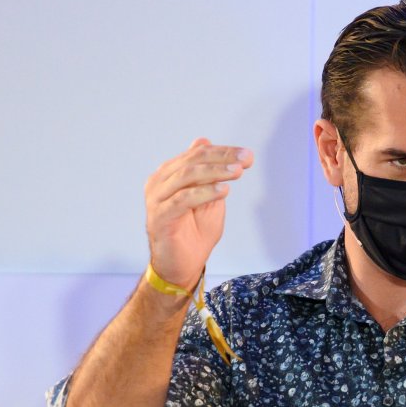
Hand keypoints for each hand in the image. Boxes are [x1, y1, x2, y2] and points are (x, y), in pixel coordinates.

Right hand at [144, 137, 252, 290]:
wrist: (182, 265)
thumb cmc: (195, 232)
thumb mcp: (208, 197)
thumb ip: (208, 173)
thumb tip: (204, 141)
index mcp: (171, 174)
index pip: (198, 154)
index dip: (224, 152)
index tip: (248, 155)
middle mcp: (160, 182)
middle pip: (193, 160)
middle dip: (223, 158)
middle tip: (245, 159)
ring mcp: (157, 198)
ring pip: (187, 176)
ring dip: (215, 171)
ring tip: (237, 172)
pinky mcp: (160, 216)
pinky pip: (183, 199)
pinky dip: (205, 192)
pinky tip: (224, 190)